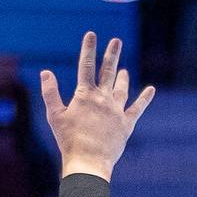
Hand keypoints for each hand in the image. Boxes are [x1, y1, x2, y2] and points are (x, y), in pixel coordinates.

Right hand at [40, 32, 154, 181]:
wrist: (88, 162)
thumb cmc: (68, 140)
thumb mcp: (55, 115)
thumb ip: (50, 92)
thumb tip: (45, 72)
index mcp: (85, 95)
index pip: (86, 66)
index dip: (88, 49)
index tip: (91, 34)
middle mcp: (103, 98)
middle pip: (108, 72)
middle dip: (111, 55)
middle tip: (116, 41)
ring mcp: (116, 110)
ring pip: (121, 88)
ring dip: (122, 77)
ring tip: (124, 69)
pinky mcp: (126, 124)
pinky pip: (137, 108)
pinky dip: (144, 98)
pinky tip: (151, 90)